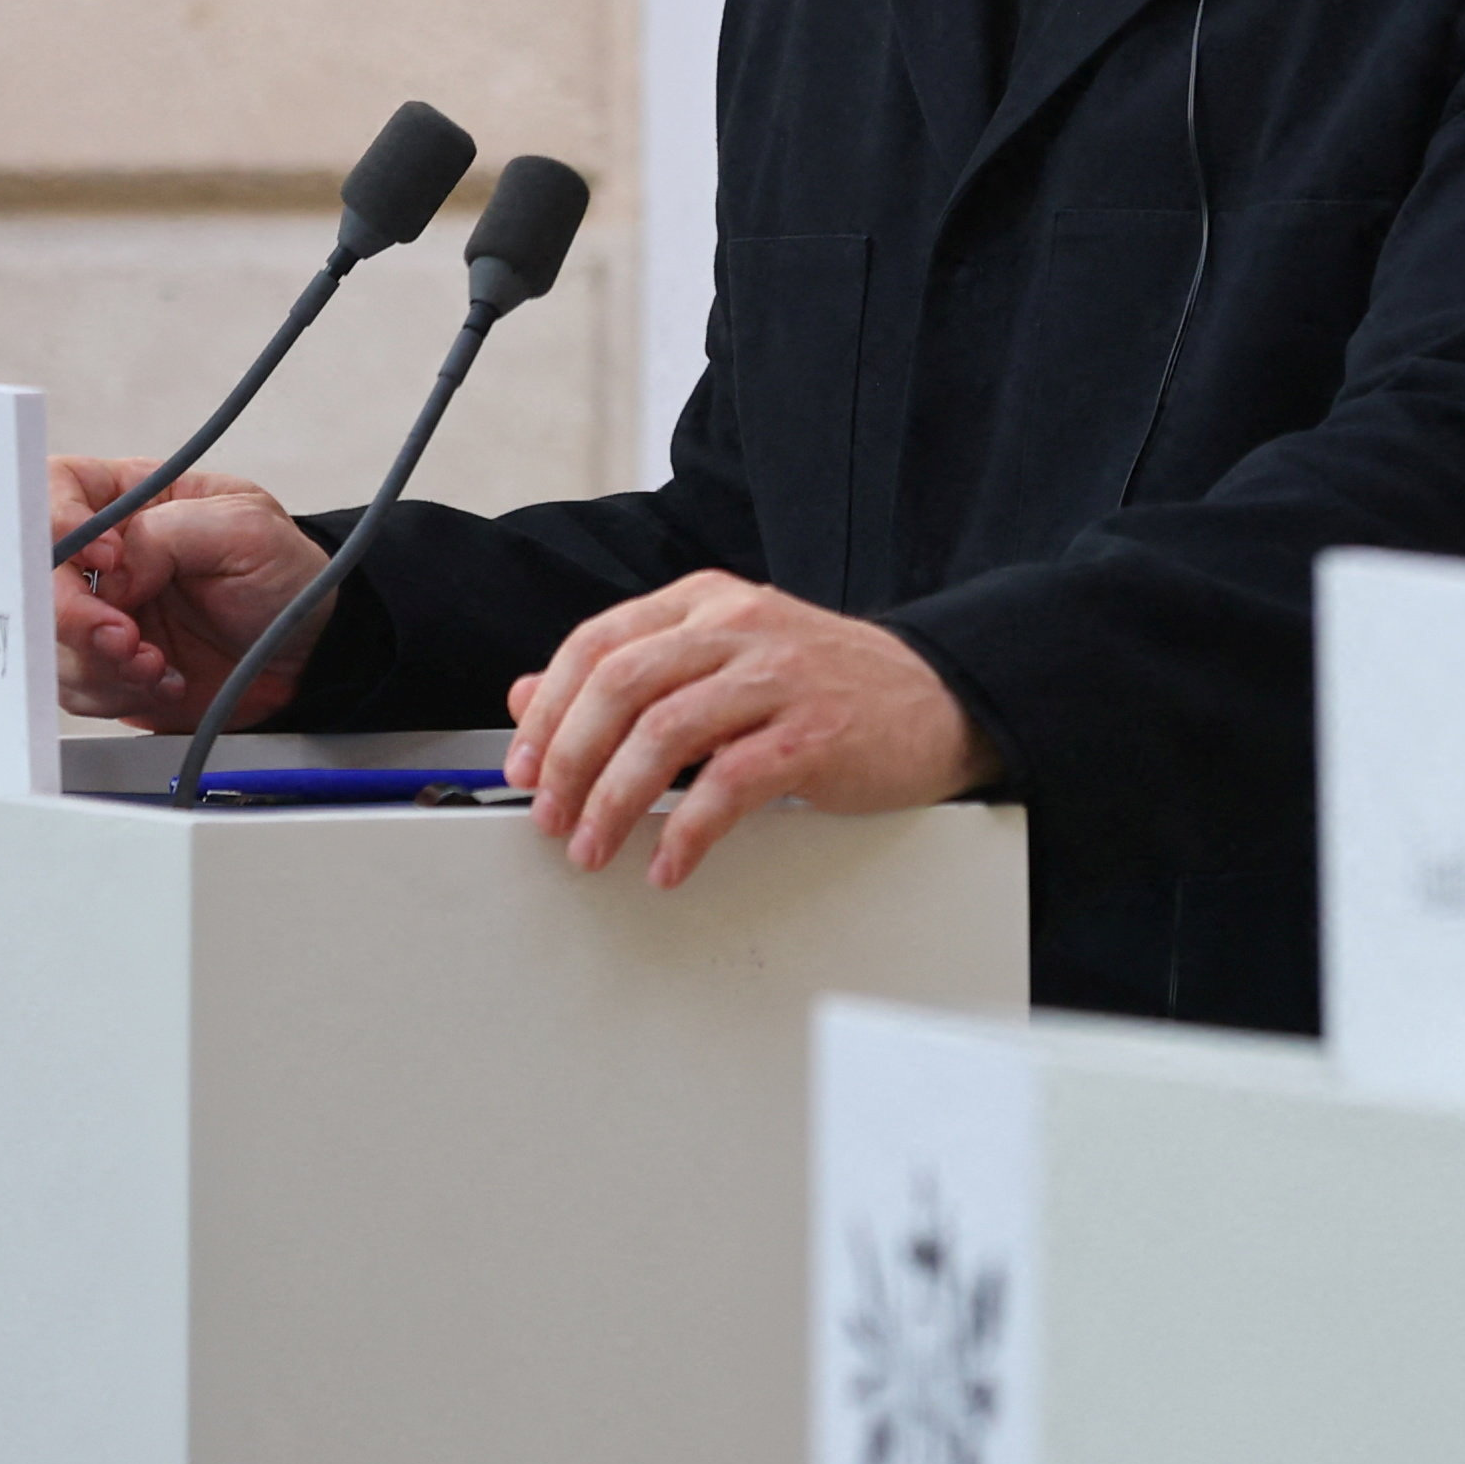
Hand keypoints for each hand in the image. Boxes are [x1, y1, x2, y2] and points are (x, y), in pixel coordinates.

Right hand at [48, 458, 330, 729]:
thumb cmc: (285, 574)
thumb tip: (114, 568)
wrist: (307, 652)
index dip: (60, 524)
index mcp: (132, 501)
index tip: (106, 560)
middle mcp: (105, 557)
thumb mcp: (247, 529)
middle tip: (125, 634)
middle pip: (36, 575)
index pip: (58, 491)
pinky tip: (164, 681)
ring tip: (158, 664)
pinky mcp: (106, 666)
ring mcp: (102, 612)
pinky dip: (117, 691)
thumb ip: (172, 532)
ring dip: (102, 661)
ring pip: (51, 638)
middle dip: (76, 613)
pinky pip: (76, 685)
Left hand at [508, 576, 983, 890]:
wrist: (940, 698)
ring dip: (613, 801)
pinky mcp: (815, 733)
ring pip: (665, 732)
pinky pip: (729, 784)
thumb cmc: (827, 685)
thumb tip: (530, 698)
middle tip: (550, 815)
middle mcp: (740, 626)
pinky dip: (686, 832)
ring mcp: (780, 676)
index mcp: (709, 601)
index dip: (549, 709)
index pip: (599, 642)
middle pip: (621, 684)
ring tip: (594, 847)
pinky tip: (668, 862)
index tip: (524, 764)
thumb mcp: (722, 660)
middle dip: (569, 759)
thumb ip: (632, 672)